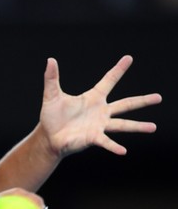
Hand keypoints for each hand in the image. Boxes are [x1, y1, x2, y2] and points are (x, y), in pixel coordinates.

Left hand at [40, 55, 161, 157]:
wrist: (49, 137)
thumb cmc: (52, 117)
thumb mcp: (51, 95)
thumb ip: (51, 78)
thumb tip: (50, 60)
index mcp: (93, 98)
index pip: (108, 80)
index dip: (118, 70)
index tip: (129, 58)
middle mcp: (101, 111)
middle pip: (126, 104)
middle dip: (142, 101)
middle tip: (159, 97)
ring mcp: (99, 125)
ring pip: (123, 124)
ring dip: (137, 126)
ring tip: (153, 127)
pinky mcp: (93, 138)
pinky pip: (106, 141)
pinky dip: (114, 146)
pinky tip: (123, 151)